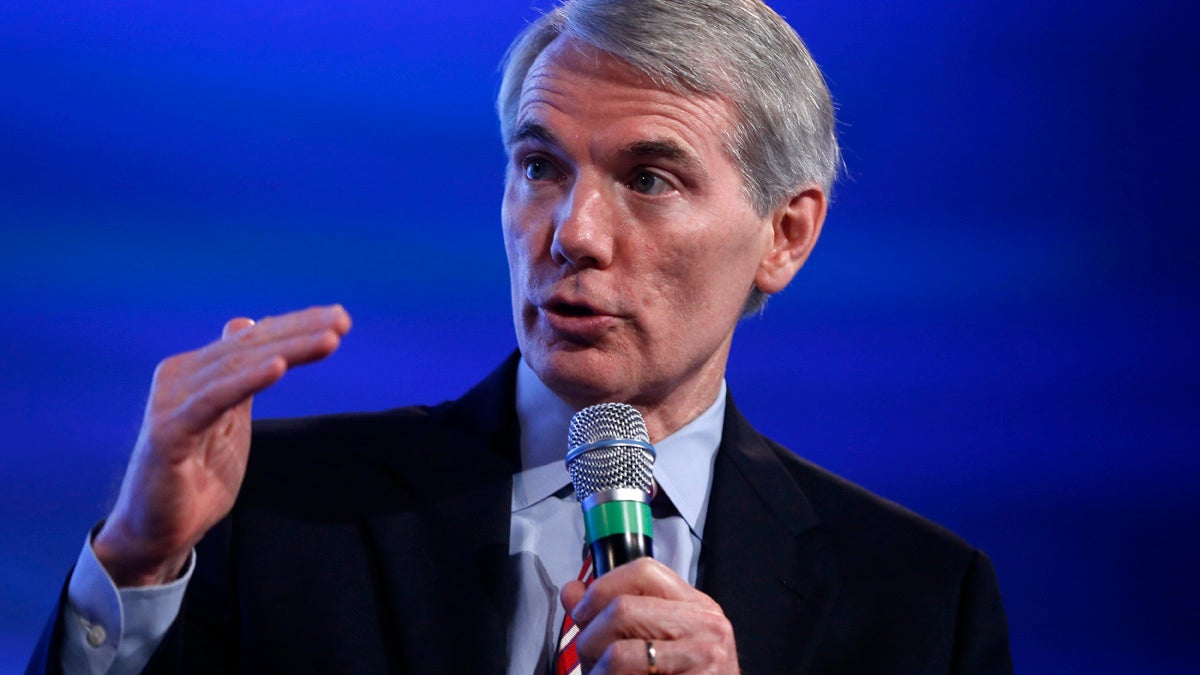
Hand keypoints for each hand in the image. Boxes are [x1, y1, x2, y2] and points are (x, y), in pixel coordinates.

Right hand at [92, 304, 351, 586]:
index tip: (341, 317)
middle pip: (250, 346)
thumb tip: (246, 323)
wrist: (158, 530)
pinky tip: (279, 367)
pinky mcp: (168, 433)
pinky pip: (214, 400)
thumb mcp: (228, 416)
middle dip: (300, 331)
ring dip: (287, 349)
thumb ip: (239, 374)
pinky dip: (248, 381)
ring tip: (328, 339)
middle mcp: (181, 377)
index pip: (254, 339)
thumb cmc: (196, 474)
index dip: (297, 325)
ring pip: (238, 366)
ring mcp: (172, 402)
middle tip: (343, 320)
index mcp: (197, 371)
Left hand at [561, 557, 738, 673]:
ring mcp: (706, 655)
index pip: (643, 570)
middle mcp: (707, 624)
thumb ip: (609, 616)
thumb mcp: (648, 643)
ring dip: (598, 672)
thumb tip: (572, 591)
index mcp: (695, 605)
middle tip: (591, 664)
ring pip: (619, 651)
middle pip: (623, 609)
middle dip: (591, 641)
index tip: (583, 613)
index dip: (602, 588)